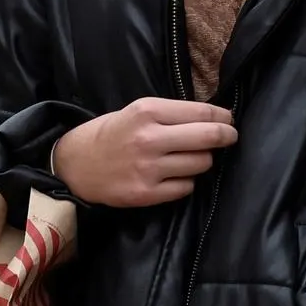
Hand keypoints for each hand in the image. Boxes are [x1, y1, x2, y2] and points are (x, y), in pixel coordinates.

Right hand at [51, 97, 235, 206]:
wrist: (75, 164)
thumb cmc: (110, 133)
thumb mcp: (136, 111)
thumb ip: (170, 114)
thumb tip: (212, 119)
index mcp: (148, 111)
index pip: (202, 113)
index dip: (223, 117)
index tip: (228, 120)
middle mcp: (150, 138)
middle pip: (208, 137)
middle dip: (226, 136)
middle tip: (230, 136)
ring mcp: (149, 168)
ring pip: (201, 164)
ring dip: (203, 160)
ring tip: (192, 156)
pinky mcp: (146, 193)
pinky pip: (186, 187)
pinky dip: (186, 181)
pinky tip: (176, 175)